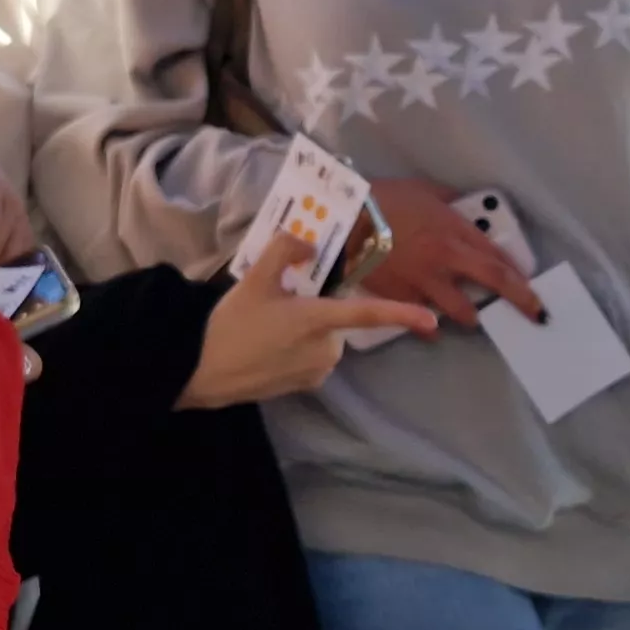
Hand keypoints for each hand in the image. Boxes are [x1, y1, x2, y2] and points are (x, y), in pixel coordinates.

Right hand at [178, 234, 437, 408]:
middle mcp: (324, 349)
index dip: (401, 315)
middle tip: (279, 300)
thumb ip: (285, 251)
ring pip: (326, 336)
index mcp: (316, 321)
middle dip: (317, 305)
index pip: (366, 316)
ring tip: (268, 325)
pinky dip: (299, 347)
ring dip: (308, 327)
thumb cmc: (228, 325)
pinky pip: (314, 356)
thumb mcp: (254, 280)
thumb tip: (310, 243)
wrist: (199, 371)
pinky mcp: (305, 385)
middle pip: (337, 317)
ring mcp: (317, 371)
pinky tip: (269, 345)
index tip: (431, 320)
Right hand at [358, 177, 543, 333]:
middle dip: (520, 302)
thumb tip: (463, 207)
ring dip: (471, 315)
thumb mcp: (423, 190)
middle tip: (536, 315)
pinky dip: (430, 326)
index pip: (499, 259)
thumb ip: (449, 201)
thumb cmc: (384, 199)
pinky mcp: (401, 300)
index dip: (521, 277)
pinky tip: (431, 328)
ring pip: (462, 311)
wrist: (344, 223)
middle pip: (494, 284)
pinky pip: (423, 321)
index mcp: (456, 232)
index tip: (533, 288)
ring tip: (473, 317)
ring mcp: (426, 284)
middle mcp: (448, 261)